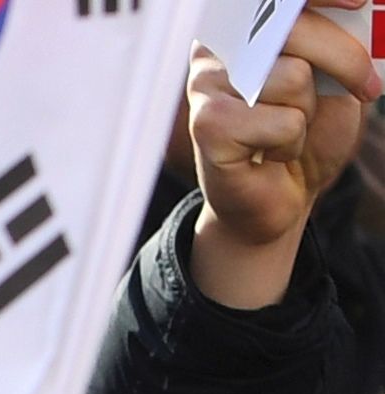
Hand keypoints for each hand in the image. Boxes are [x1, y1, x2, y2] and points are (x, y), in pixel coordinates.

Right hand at [190, 6, 379, 307]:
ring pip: (293, 77)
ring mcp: (206, 85)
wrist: (280, 196)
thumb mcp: (331, 72)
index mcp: (243, 25)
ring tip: (289, 128)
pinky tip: (269, 152)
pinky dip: (290, 142)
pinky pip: (281, 121)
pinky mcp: (207, 126)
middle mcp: (216, 47)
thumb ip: (333, 37)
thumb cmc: (305, 130)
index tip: (359, 1)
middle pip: (294, 28)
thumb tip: (360, 11)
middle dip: (345, 59)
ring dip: (307, 111)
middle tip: (365, 87)